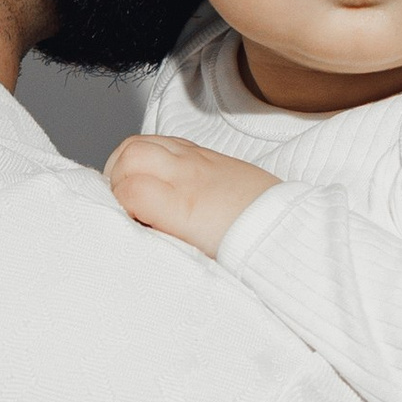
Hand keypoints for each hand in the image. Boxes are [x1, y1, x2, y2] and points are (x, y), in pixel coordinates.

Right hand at [104, 133, 278, 259]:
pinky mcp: (207, 154)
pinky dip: (148, 154)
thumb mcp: (196, 260)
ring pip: (144, 141)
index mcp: (186, 208)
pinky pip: (165, 141)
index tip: (124, 224)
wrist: (286, 231)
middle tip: (121, 204)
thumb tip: (132, 237)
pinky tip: (153, 176)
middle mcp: (189, 176)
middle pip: (130, 155)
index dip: (116, 207)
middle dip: (114, 178)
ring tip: (131, 187)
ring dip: (127, 162)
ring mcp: (199, 160)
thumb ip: (159, 244)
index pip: (128, 190)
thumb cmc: (244, 251)